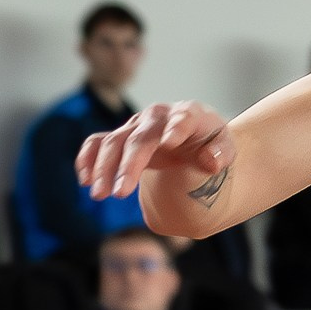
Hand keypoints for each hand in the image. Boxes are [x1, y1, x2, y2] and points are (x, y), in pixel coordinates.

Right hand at [75, 100, 234, 204]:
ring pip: (114, 141)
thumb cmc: (212, 144)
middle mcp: (158, 116)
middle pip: (139, 137)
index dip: (176, 128)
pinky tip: (85, 180)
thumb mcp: (225, 148)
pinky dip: (88, 158)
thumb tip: (210, 162)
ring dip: (103, 168)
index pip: (183, 118)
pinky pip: (98, 142)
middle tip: (120, 194)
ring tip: (100, 195)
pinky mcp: (122, 136)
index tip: (169, 143)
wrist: (197, 138)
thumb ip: (222, 153)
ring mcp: (136, 125)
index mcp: (189, 114)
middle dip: (128, 165)